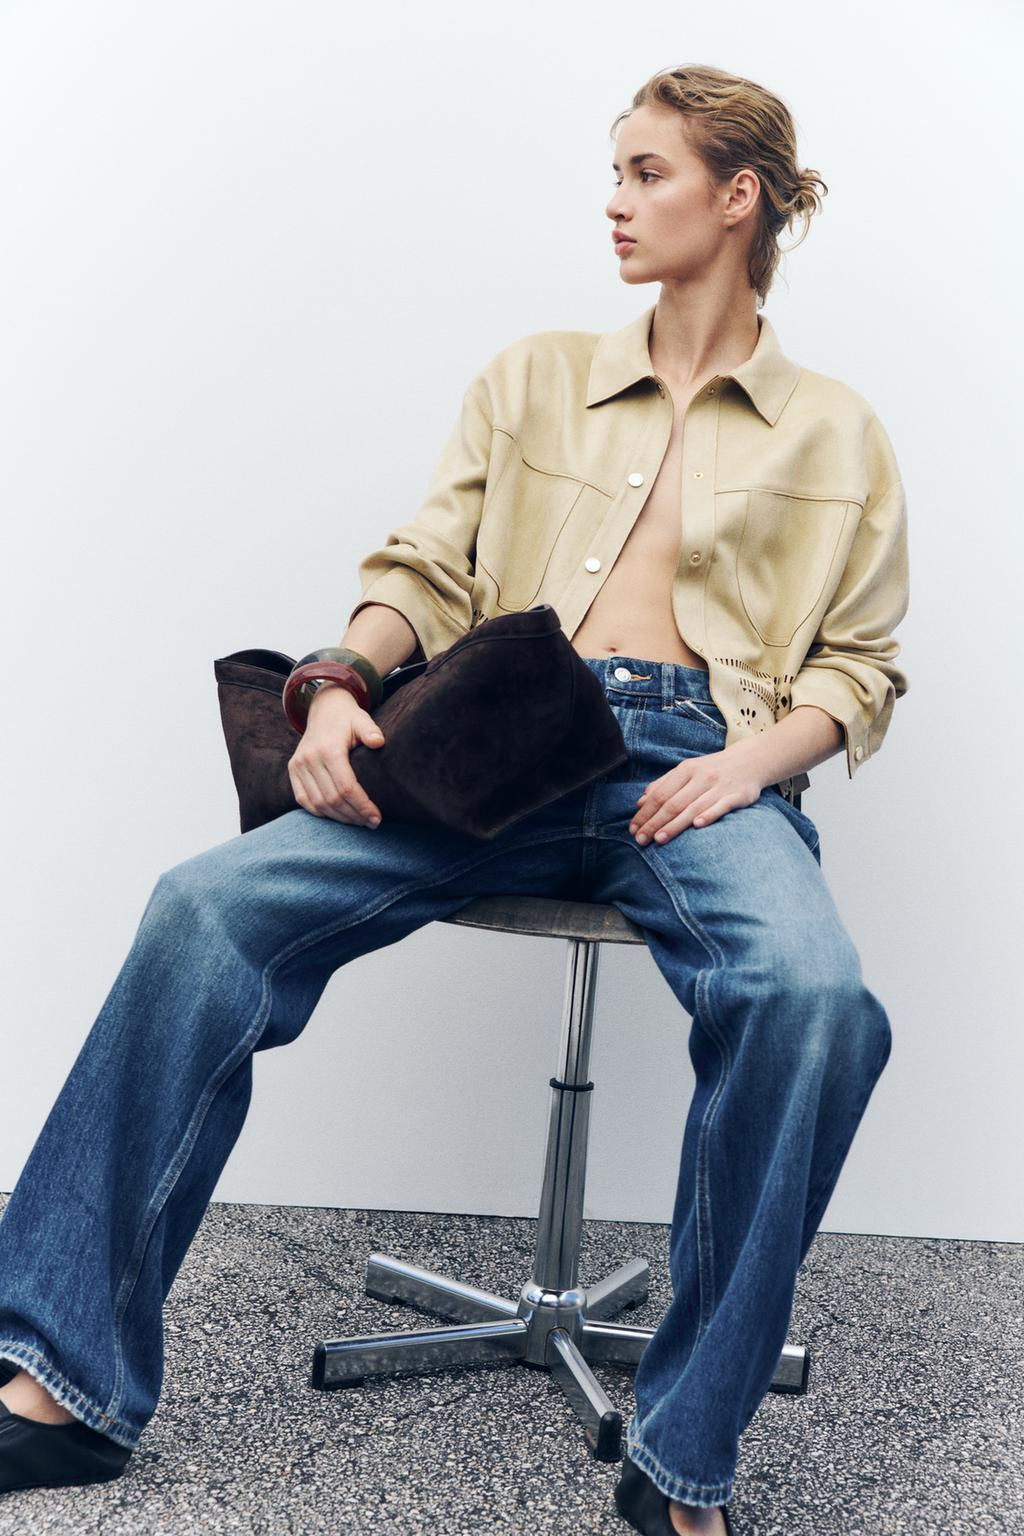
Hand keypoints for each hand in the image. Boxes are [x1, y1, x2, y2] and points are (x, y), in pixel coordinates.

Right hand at [288, 684, 386, 825]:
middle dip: (354, 815)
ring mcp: (298, 766)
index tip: (377, 817)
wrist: (324, 710)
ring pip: (318, 804)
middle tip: (372, 823)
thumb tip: (379, 742)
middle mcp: (309, 759)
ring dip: (339, 818)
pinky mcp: (293, 771)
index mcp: (328, 749)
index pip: (346, 787)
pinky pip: (305, 800)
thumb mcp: (361, 719)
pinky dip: (321, 812)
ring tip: (359, 822)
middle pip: (332, 799)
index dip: (362, 806)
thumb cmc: (348, 719)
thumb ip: (370, 730)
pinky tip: (339, 817)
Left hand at [629, 742, 766, 845]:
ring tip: (659, 839)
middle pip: (673, 803)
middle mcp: (701, 777)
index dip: (645, 813)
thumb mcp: (688, 769)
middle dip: (654, 822)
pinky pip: (721, 806)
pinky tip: (697, 826)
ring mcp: (719, 786)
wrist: (752, 760)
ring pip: (693, 807)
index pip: (660, 794)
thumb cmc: (714, 769)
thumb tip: (640, 802)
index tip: (633, 829)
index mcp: (686, 769)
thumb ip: (664, 784)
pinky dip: (709, 815)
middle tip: (640, 839)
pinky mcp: (737, 795)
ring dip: (675, 825)